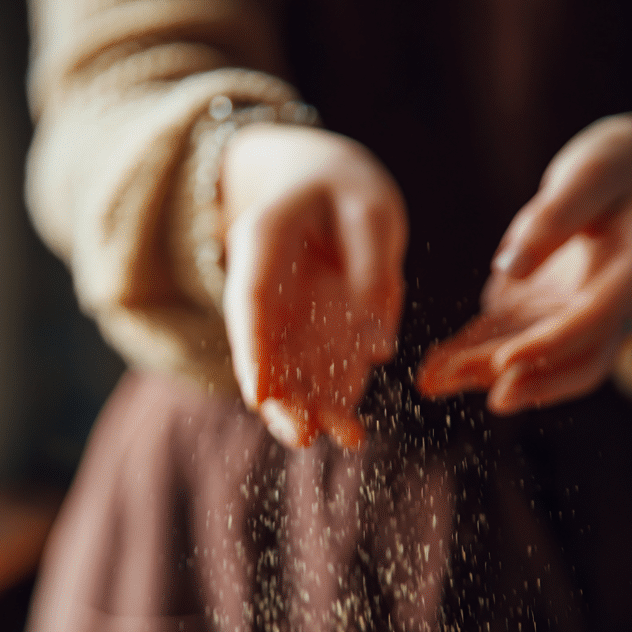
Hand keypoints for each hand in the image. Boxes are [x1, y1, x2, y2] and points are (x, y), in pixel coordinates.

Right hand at [221, 123, 406, 447]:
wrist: (331, 192)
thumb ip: (371, 260)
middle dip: (283, 401)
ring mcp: (295, 322)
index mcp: (262, 245)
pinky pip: (328, 374)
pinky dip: (338, 402)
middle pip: (268, 355)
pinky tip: (352, 430)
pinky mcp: (324, 339)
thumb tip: (379, 340)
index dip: (254, 354)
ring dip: (316, 411)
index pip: (251, 304)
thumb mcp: (367, 206)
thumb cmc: (345, 191)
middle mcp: (272, 294)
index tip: (260, 394)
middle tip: (301, 436)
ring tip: (346, 439)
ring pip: (297, 374)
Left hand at [417, 114, 631, 412]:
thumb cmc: (622, 165)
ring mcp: (591, 321)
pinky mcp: (557, 319)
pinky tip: (436, 370)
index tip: (504, 361)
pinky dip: (479, 357)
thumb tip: (510, 267)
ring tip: (433, 381)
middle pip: (583, 361)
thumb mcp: (593, 170)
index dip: (551, 344)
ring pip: (544, 363)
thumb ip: (556, 214)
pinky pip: (519, 343)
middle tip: (486, 400)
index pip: (598, 318)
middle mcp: (625, 309)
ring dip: (490, 375)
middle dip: (531, 382)